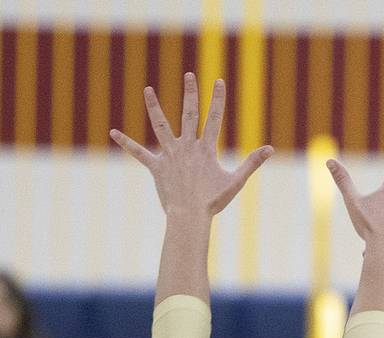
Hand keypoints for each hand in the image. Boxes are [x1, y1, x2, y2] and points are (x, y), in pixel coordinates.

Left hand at [110, 72, 272, 218]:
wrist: (190, 217)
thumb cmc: (213, 202)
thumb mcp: (235, 181)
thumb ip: (252, 163)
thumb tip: (270, 149)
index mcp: (205, 149)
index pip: (214, 118)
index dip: (217, 100)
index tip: (219, 82)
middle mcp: (186, 147)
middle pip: (188, 114)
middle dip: (190, 93)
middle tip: (190, 74)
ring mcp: (170, 155)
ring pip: (160, 126)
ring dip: (154, 106)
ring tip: (148, 89)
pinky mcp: (156, 167)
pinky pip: (139, 153)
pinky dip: (126, 143)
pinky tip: (113, 132)